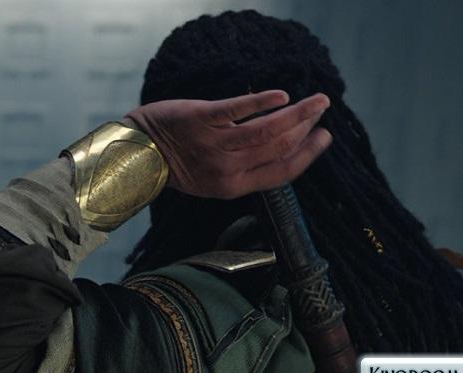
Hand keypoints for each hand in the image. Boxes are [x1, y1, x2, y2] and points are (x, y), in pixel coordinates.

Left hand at [124, 90, 331, 198]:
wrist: (138, 151)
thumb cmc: (178, 163)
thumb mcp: (212, 180)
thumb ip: (244, 170)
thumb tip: (282, 148)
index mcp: (232, 187)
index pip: (282, 172)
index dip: (308, 155)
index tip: (324, 137)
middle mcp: (226, 169)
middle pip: (279, 148)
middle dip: (306, 129)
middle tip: (321, 112)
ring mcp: (213, 144)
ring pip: (266, 130)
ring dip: (297, 114)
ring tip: (316, 101)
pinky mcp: (200, 118)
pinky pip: (238, 109)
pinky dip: (263, 101)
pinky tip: (282, 95)